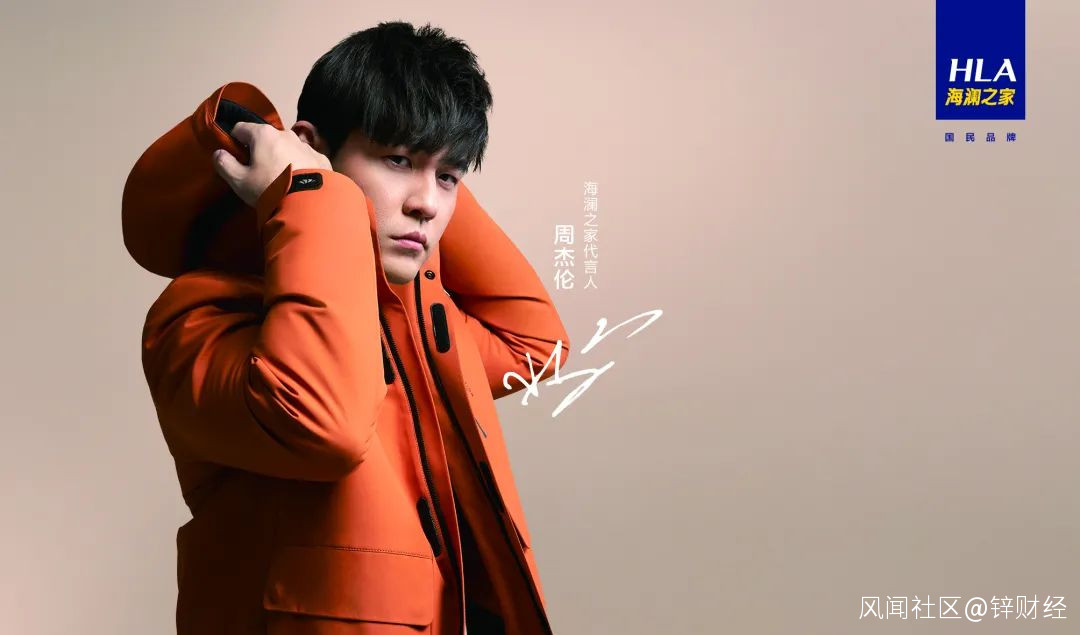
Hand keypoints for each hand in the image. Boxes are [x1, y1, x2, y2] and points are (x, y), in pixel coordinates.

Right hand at [211, 122, 332, 207]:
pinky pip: (305, 159)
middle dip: (259, 151)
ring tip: (280, 180)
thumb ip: (225, 164)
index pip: (240, 128)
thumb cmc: (270, 189)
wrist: (310, 205)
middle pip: (265, 138)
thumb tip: (218, 153)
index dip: (234, 142)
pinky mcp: (321, 159)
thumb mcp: (239, 181)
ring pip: (286, 148)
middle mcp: (286, 134)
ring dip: (280, 158)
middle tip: (257, 173)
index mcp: (263, 134)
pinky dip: (300, 167)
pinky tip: (298, 183)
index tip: (236, 158)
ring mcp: (306, 145)